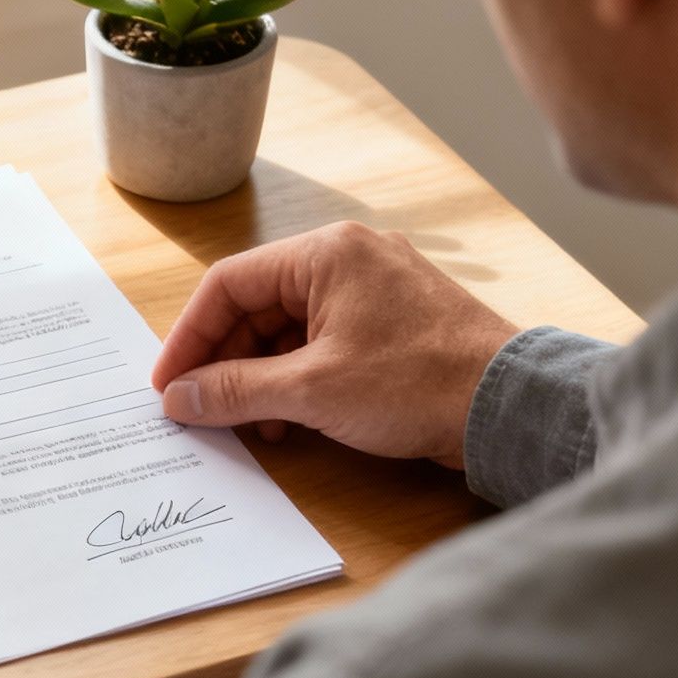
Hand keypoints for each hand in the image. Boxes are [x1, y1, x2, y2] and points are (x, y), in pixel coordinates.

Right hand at [151, 221, 519, 468]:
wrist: (509, 408)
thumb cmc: (419, 383)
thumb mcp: (311, 390)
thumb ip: (235, 390)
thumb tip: (179, 397)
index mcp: (326, 253)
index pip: (228, 284)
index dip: (189, 337)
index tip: (168, 384)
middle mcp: (349, 258)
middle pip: (256, 306)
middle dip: (224, 362)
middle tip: (198, 409)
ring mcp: (374, 290)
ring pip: (288, 329)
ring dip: (259, 377)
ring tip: (248, 424)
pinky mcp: (393, 324)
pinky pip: (322, 343)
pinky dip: (295, 380)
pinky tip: (289, 421)